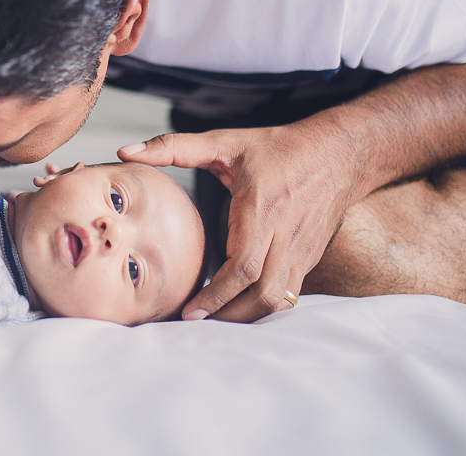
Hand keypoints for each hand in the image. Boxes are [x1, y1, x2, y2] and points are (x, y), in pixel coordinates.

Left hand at [118, 121, 365, 321]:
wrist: (338, 152)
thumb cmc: (278, 147)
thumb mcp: (224, 141)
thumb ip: (173, 146)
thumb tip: (126, 151)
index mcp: (262, 210)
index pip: (243, 267)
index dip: (216, 295)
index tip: (190, 311)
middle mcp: (286, 236)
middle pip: (263, 294)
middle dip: (229, 315)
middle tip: (195, 323)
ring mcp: (303, 250)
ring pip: (280, 300)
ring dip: (247, 316)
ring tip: (215, 320)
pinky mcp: (310, 257)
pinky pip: (290, 293)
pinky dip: (264, 305)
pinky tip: (240, 306)